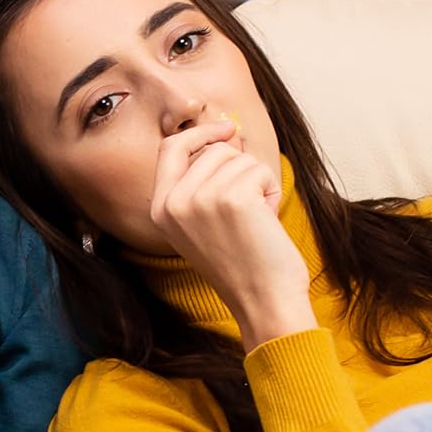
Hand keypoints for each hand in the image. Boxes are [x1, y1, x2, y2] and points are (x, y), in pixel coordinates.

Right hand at [149, 118, 314, 348]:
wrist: (263, 301)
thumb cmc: (243, 263)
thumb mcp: (206, 221)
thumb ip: (204, 179)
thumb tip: (227, 132)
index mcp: (160, 209)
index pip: (169, 148)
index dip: (199, 134)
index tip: (226, 131)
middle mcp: (174, 203)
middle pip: (212, 150)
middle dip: (240, 170)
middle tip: (247, 210)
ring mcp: (200, 199)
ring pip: (239, 158)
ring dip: (257, 182)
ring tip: (255, 220)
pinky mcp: (232, 198)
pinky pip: (260, 170)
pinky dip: (271, 191)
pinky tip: (266, 221)